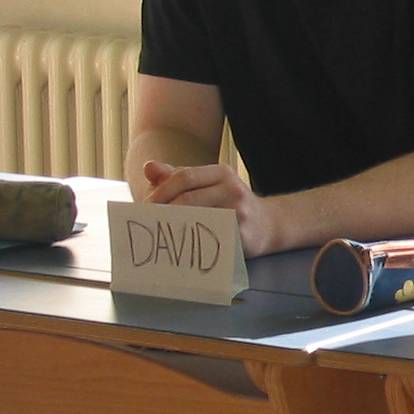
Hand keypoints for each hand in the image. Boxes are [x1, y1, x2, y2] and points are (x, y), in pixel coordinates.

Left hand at [140, 159, 282, 256]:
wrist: (268, 225)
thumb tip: (149, 168)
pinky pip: (209, 238)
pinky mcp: (242, 235)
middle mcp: (233, 189)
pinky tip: (179, 245)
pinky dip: (190, 242)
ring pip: (196, 219)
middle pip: (187, 198)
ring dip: (172, 227)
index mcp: (221, 173)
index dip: (160, 191)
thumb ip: (177, 176)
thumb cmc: (230, 204)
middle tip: (147, 223)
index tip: (144, 206)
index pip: (183, 177)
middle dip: (162, 211)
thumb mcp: (208, 184)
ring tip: (159, 233)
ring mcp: (240, 212)